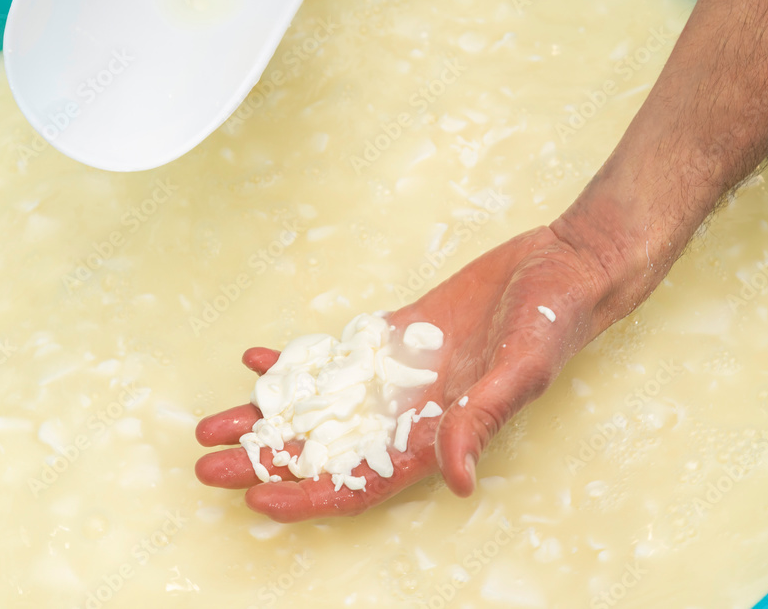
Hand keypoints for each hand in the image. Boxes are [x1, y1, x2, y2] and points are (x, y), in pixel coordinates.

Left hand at [195, 225, 615, 521]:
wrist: (560, 266)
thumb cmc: (553, 320)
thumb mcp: (520, 368)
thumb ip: (481, 418)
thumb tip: (455, 479)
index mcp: (439, 433)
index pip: (363, 482)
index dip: (310, 496)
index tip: (257, 500)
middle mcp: (409, 411)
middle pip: (324, 448)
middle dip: (266, 459)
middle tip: (207, 463)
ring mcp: (396, 374)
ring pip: (318, 406)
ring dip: (266, 416)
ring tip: (212, 423)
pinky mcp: (394, 336)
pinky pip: (333, 357)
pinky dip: (295, 361)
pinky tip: (257, 361)